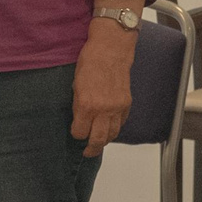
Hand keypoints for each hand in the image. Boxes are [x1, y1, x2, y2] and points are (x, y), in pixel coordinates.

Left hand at [71, 21, 136, 157]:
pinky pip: (121, 123)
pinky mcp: (126, 104)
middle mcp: (103, 110)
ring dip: (105, 140)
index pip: (80, 132)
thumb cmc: (90, 61)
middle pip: (98, 140)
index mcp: (86, 105)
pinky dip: (115, 128)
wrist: (111, 49)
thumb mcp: (76, 84)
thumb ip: (78, 104)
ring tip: (98, 142)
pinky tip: (109, 127)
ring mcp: (117, 108)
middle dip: (91, 149)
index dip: (76, 134)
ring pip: (112, 134)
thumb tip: (79, 119)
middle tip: (86, 152)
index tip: (75, 133)